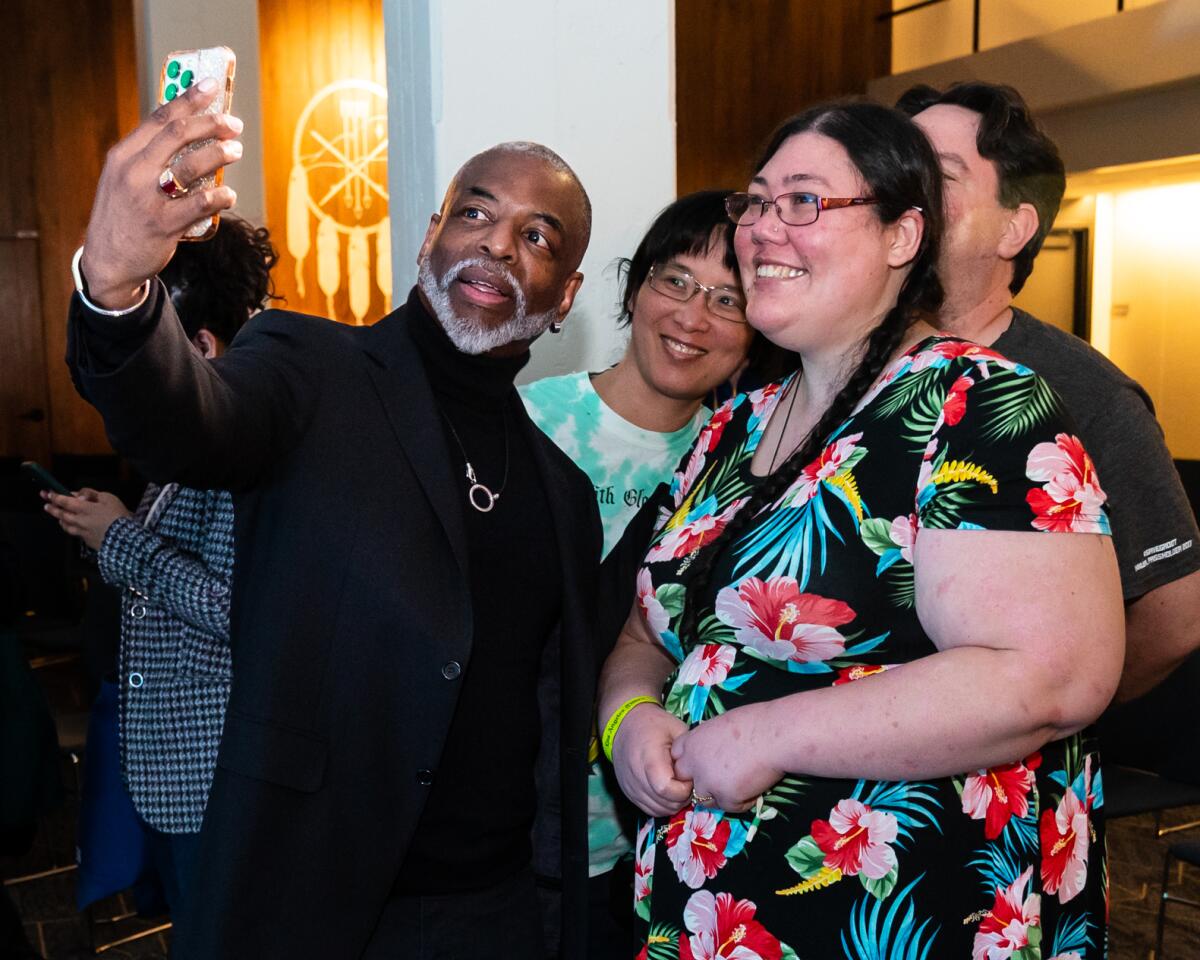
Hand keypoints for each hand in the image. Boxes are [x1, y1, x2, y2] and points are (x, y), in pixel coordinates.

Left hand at [43, 489, 131, 550]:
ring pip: (66, 526)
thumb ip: (91, 494)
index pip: (64, 501)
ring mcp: (82, 532)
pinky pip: (76, 534)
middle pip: (61, 514)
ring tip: (58, 517)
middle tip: (46, 505)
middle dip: (52, 509)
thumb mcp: (108, 498)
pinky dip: (72, 528)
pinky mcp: (87, 541)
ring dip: (60, 520)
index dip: (55, 497)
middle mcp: (79, 521)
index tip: (47, 494)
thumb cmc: (118, 516)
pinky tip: (73, 528)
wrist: (125, 538)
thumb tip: (78, 496)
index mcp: (84, 509)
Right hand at [81, 79, 242, 308]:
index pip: (159, 118)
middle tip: (234, 124)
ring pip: (190, 166)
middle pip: (177, 135)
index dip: (188, 99)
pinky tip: (229, 194)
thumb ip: (150, 157)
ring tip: (235, 151)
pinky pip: (199, 204)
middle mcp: (133, 172)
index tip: (212, 86)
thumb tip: (191, 134)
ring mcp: (147, 198)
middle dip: (211, 123)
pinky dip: (220, 197)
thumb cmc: (125, 215)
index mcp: (124, 155)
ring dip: (219, 154)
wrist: (108, 261)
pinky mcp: (163, 224)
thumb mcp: (125, 179)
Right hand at [611, 703, 692, 816]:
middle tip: (687, 782)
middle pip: (664, 803)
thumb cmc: (653, 724)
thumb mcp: (676, 729)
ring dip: (673, 803)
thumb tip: (700, 772)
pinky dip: (662, 805)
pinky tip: (668, 791)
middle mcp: (636, 776)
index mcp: (649, 758)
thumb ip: (688, 752)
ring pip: (658, 810)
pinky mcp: (629, 793)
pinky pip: (649, 809)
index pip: (666, 789)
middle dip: (681, 798)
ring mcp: (630, 787)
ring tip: (678, 786)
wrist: (624, 725)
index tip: (689, 777)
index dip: (683, 789)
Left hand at [670, 703, 782, 812]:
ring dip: (720, 795)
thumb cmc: (754, 723)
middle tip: (720, 779)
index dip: (689, 763)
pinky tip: (755, 786)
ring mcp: (708, 782)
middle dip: (699, 783)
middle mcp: (694, 763)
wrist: (774, 735)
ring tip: (742, 782)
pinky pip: (730, 806)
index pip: (675, 758)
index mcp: (692, 742)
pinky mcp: (726, 798)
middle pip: (684, 782)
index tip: (704, 764)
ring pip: (704, 799)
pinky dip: (743, 801)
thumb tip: (711, 753)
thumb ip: (708, 742)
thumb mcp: (720, 725)